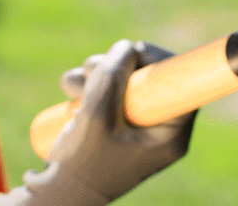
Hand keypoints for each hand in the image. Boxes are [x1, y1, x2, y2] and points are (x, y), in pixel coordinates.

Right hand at [0, 40, 196, 205]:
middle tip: (90, 68)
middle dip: (119, 66)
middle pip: (152, 80)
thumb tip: (127, 47)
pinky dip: (91, 86)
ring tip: (71, 85)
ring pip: (128, 83)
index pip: (183, 86)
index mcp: (170, 135)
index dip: (161, 62)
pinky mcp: (118, 124)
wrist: (54, 197)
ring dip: (98, 74)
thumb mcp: (96, 118)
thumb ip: (112, 79)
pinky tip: (71, 91)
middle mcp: (159, 130)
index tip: (137, 52)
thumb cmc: (80, 166)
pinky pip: (112, 94)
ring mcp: (138, 127)